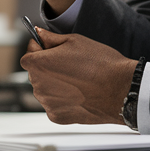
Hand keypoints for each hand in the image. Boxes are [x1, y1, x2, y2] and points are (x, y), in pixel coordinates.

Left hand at [20, 28, 136, 124]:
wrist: (121, 90)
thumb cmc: (100, 63)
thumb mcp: (74, 41)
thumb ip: (51, 38)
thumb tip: (39, 33)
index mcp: (38, 64)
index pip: (29, 52)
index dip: (40, 48)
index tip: (52, 48)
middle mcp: (37, 85)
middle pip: (36, 72)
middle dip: (48, 66)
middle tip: (71, 64)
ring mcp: (46, 103)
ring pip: (45, 89)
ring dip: (55, 83)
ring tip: (78, 79)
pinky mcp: (57, 117)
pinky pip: (54, 104)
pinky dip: (63, 99)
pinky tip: (79, 93)